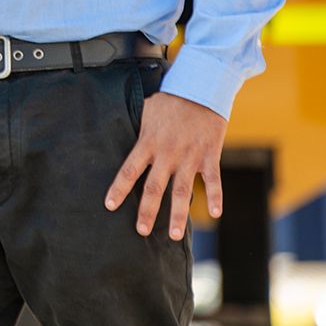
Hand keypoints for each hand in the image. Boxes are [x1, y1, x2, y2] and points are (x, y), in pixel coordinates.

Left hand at [104, 91, 227, 239]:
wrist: (200, 89)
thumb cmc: (169, 100)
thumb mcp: (146, 112)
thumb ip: (138, 132)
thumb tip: (121, 140)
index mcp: (148, 143)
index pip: (129, 170)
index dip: (119, 189)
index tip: (109, 206)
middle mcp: (167, 153)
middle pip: (155, 188)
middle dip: (147, 211)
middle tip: (141, 231)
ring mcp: (189, 156)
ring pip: (182, 190)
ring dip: (179, 215)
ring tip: (175, 236)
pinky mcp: (210, 155)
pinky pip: (213, 180)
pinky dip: (215, 197)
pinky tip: (215, 214)